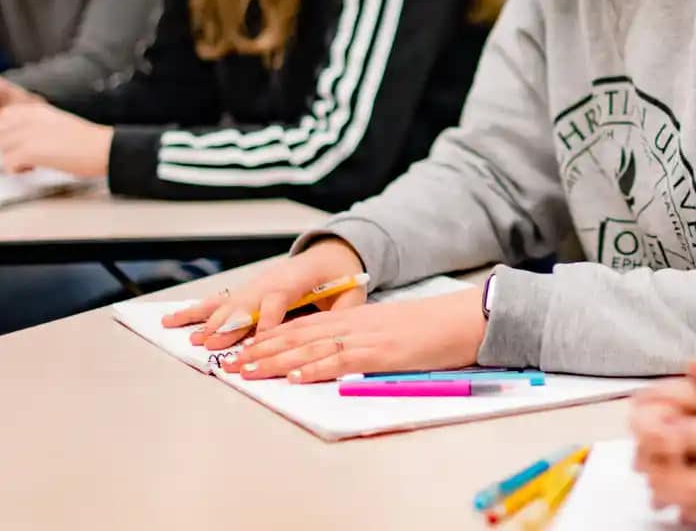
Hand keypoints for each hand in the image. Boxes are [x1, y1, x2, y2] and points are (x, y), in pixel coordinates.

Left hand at [0, 102, 110, 176]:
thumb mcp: (56, 123)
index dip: (8, 132)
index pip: (3, 117)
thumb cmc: (86, 141)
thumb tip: (17, 139)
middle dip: (8, 146)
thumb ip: (35, 126)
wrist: (103, 148)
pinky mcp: (29, 151)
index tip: (21, 143)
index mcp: (36, 109)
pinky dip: (18, 170)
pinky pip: (8, 162)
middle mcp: (29, 118)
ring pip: (1, 148)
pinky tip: (35, 168)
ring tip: (32, 163)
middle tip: (26, 155)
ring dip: (13, 159)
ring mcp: (28, 133)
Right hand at [164, 238, 369, 346]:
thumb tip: (338, 333)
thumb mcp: (351, 295)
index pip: (278, 300)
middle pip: (246, 304)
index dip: (268, 321)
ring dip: (210, 322)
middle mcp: (270, 281)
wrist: (329, 255)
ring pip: (228, 304)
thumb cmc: (341, 280)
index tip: (258, 342)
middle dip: (229, 326)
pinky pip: (217, 302)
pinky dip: (194, 311)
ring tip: (194, 339)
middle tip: (213, 345)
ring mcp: (253, 285)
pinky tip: (172, 320)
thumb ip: (344, 312)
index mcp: (297, 280)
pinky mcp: (244, 291)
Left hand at [222, 287, 486, 382]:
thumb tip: (335, 362)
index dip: (269, 338)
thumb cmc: (431, 329)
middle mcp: (353, 324)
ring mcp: (365, 337)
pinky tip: (294, 376)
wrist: (464, 318)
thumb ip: (361, 342)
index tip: (243, 350)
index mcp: (354, 319)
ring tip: (247, 371)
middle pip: (297, 336)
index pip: (302, 327)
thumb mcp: (389, 331)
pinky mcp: (380, 353)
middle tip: (231, 363)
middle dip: (260, 350)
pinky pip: (340, 361)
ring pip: (310, 348)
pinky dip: (314, 369)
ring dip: (275, 361)